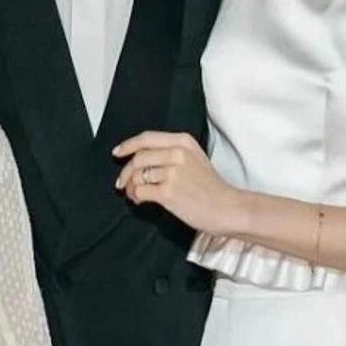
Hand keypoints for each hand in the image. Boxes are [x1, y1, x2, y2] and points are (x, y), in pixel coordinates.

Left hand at [113, 131, 244, 233]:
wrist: (227, 208)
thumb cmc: (211, 188)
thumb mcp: (195, 159)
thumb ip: (171, 153)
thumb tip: (139, 160)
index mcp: (184, 142)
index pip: (147, 138)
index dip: (128, 145)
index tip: (117, 153)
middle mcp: (178, 153)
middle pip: (138, 157)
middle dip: (126, 172)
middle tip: (122, 183)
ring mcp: (174, 172)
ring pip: (137, 175)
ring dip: (130, 186)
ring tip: (134, 194)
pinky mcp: (169, 192)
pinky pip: (140, 190)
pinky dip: (135, 196)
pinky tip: (140, 200)